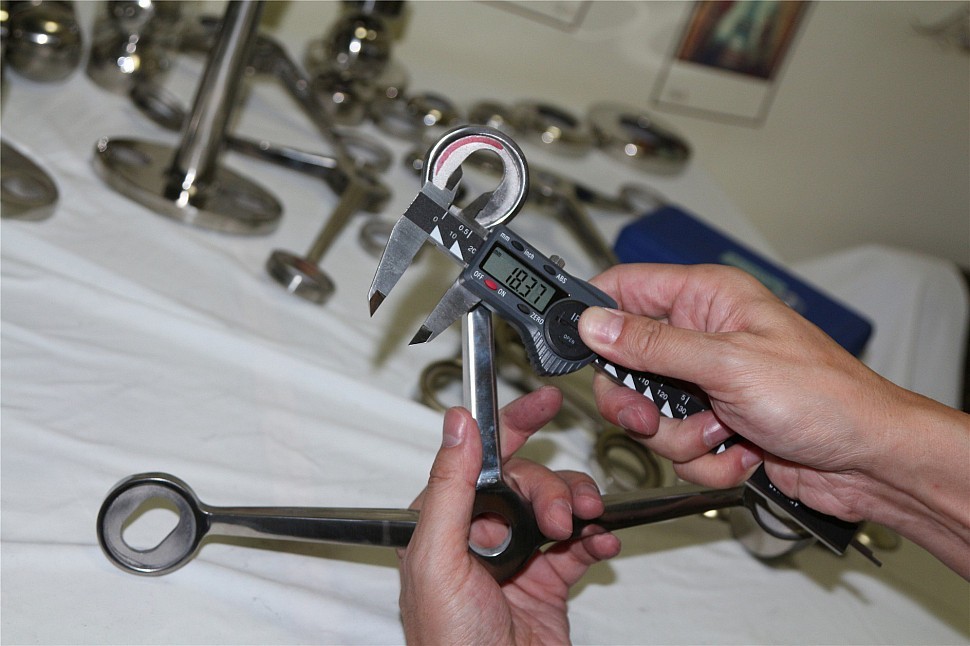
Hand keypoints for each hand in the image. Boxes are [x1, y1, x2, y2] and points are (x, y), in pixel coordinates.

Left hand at [398, 386, 620, 644]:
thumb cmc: (449, 644)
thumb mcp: (438, 558)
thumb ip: (449, 488)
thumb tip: (457, 425)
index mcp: (446, 520)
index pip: (482, 456)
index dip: (516, 424)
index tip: (547, 402)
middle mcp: (482, 534)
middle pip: (530, 479)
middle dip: (554, 488)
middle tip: (564, 515)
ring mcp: (519, 556)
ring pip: (559, 506)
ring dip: (580, 508)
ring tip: (586, 526)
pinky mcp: (549, 581)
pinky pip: (581, 544)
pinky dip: (598, 538)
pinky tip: (604, 543)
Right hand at [578, 263, 969, 577]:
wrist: (869, 463)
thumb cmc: (826, 397)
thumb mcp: (728, 363)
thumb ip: (652, 344)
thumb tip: (595, 323)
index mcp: (707, 299)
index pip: (624, 288)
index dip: (593, 314)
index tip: (571, 343)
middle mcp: (702, 337)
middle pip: (624, 363)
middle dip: (637, 402)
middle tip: (654, 414)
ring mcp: (706, 385)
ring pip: (647, 414)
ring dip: (680, 437)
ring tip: (722, 433)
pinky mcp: (714, 426)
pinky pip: (675, 447)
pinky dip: (705, 460)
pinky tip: (741, 451)